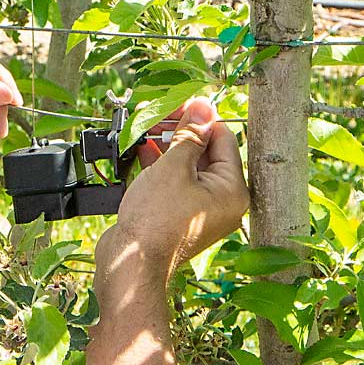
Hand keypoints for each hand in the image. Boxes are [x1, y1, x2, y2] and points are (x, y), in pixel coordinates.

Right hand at [96, 97, 248, 289]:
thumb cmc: (155, 219)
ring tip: (147, 128)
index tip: (183, 103)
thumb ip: (189, 135)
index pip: (224, 140)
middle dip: (180, 131)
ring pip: (187, 168)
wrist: (131, 262)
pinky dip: (160, 167)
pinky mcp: (178, 217)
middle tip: (160, 114)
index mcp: (232, 190)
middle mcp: (221, 202)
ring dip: (167, 146)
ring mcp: (199, 211)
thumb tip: (203, 107)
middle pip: (205, 153)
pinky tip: (143, 150)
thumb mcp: (173, 167)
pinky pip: (174, 184)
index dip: (202, 118)